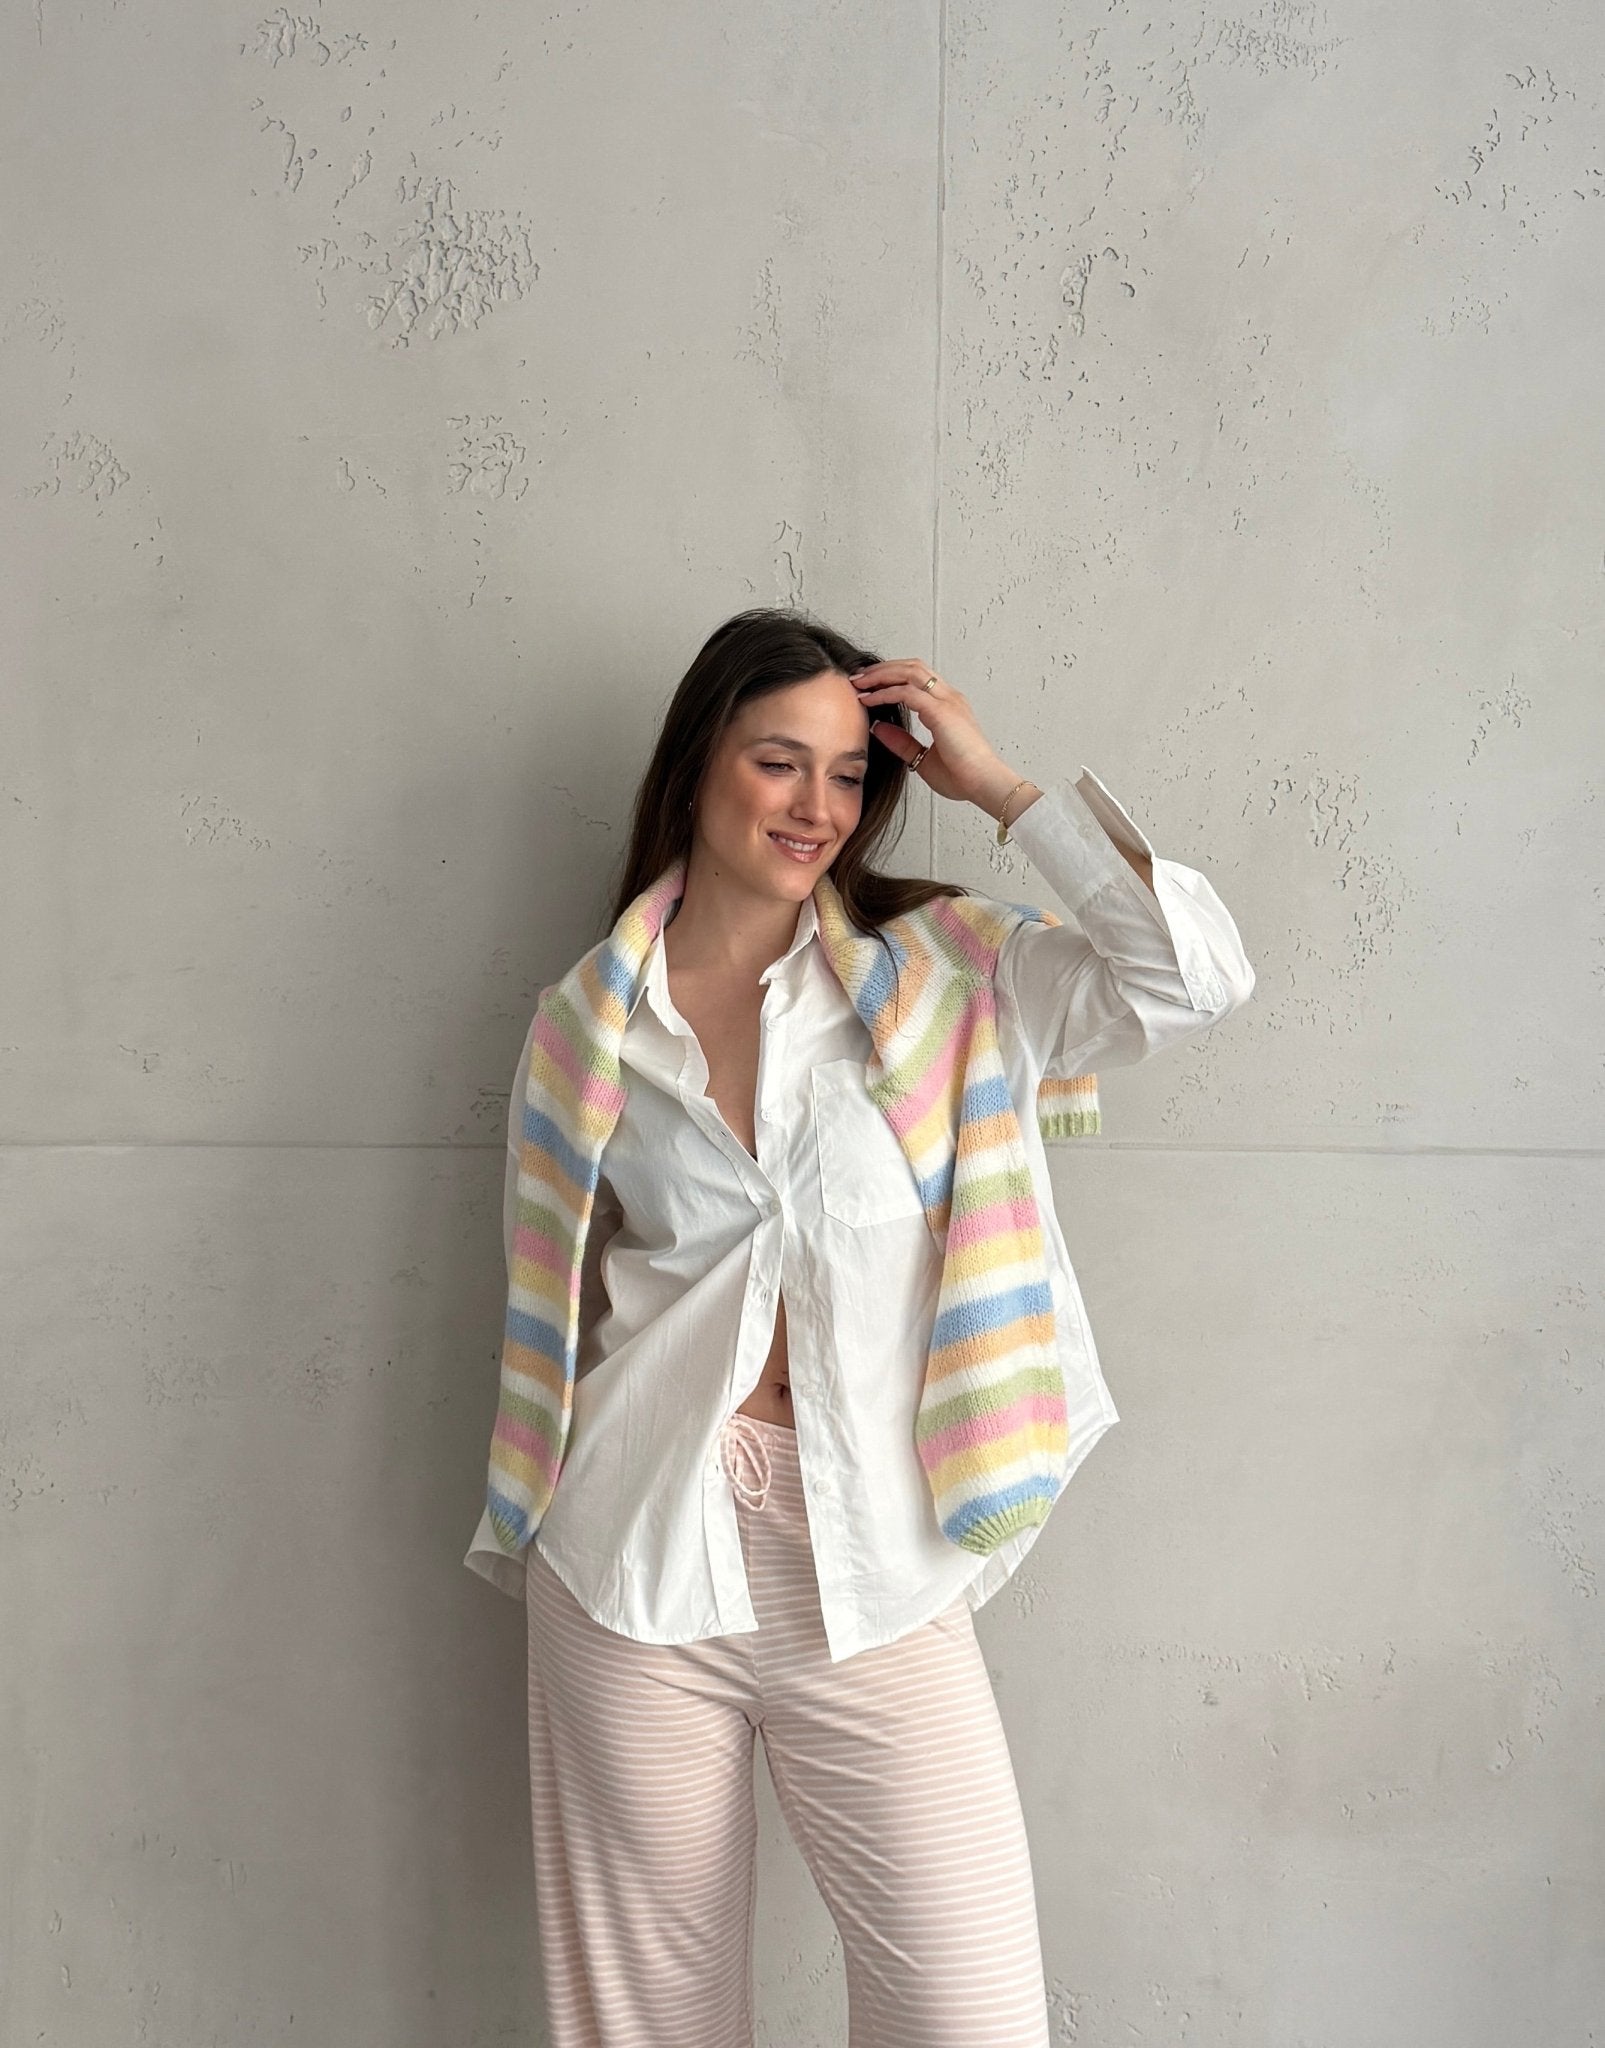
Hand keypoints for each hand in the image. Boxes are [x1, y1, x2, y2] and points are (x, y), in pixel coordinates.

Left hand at [849, 659, 1015, 808]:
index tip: (868, 686)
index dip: (891, 677)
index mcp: (948, 706)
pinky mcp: (941, 712)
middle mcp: (949, 698)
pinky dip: (885, 692)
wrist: (985, 785)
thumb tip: (877, 727)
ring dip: (881, 674)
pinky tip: (868, 700)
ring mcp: (947, 701)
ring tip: (859, 682)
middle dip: (882, 669)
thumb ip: (902, 742)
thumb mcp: (923, 758)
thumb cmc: (963, 777)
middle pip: (912, 667)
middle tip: (858, 678)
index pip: (917, 678)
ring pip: (909, 672)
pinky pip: (907, 693)